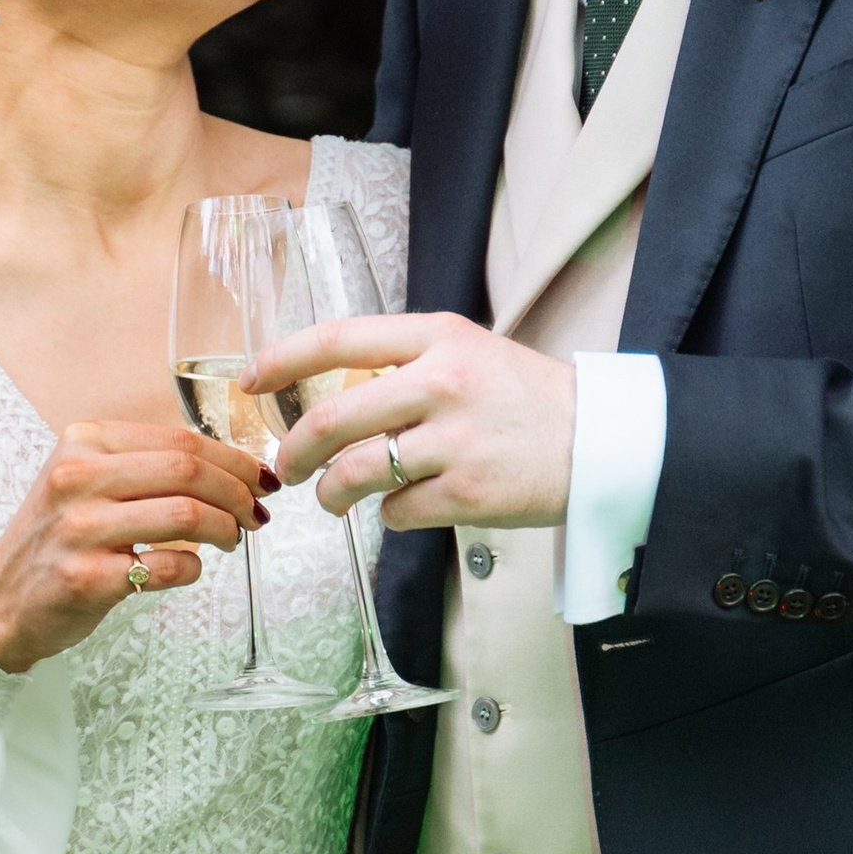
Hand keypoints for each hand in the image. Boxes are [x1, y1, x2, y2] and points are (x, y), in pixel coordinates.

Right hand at [0, 422, 270, 672]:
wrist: (1, 598)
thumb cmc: (58, 537)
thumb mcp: (86, 479)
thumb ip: (145, 464)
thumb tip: (230, 465)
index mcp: (83, 442)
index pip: (179, 440)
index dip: (233, 459)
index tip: (260, 477)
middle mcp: (77, 478)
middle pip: (188, 471)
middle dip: (238, 492)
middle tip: (256, 512)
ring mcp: (80, 528)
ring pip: (186, 514)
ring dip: (226, 529)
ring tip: (232, 539)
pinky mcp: (87, 578)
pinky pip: (169, 566)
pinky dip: (194, 568)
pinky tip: (190, 568)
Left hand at [250, 314, 573, 530]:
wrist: (602, 442)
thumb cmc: (528, 400)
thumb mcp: (470, 354)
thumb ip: (406, 364)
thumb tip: (329, 392)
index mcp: (438, 337)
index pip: (337, 338)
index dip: (281, 360)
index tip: (250, 380)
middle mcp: (442, 382)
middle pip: (331, 418)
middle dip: (296, 449)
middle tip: (289, 464)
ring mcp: (454, 439)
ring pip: (354, 473)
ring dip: (332, 494)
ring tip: (334, 499)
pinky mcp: (467, 491)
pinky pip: (397, 512)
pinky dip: (392, 516)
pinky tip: (410, 507)